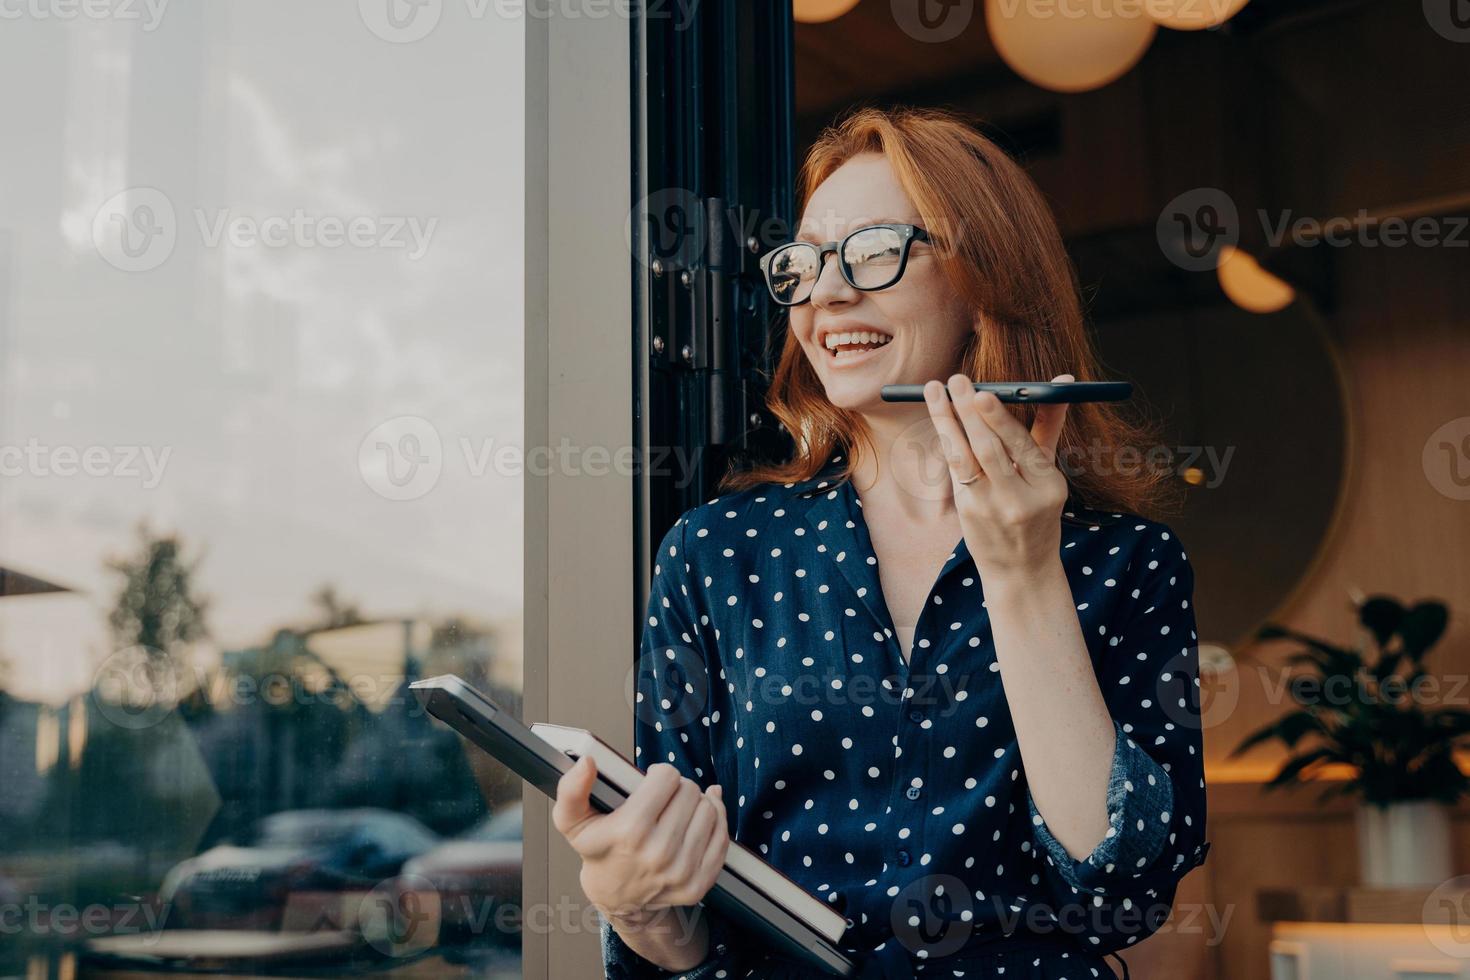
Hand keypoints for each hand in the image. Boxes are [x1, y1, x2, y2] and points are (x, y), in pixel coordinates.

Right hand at [552, 756, 728, 921]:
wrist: (616, 898)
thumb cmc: (599, 853)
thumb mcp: (573, 821)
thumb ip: (572, 789)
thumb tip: (586, 763)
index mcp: (630, 831)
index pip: (667, 777)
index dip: (659, 774)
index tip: (651, 783)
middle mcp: (659, 853)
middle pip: (690, 791)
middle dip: (678, 787)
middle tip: (665, 798)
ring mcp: (681, 871)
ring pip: (709, 810)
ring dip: (697, 803)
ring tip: (681, 809)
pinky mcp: (699, 883)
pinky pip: (721, 837)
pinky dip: (716, 822)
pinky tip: (700, 819)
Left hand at [922, 372, 1073, 579]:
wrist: (1021, 569)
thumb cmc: (1038, 512)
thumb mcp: (1050, 473)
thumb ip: (1049, 426)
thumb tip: (1061, 380)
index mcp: (1049, 486)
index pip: (1022, 447)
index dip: (1000, 420)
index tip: (984, 394)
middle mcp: (1019, 499)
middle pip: (990, 450)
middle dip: (970, 412)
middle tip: (957, 381)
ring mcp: (990, 508)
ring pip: (964, 457)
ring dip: (947, 421)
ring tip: (936, 390)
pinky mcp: (967, 512)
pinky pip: (955, 469)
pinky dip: (948, 440)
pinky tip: (941, 416)